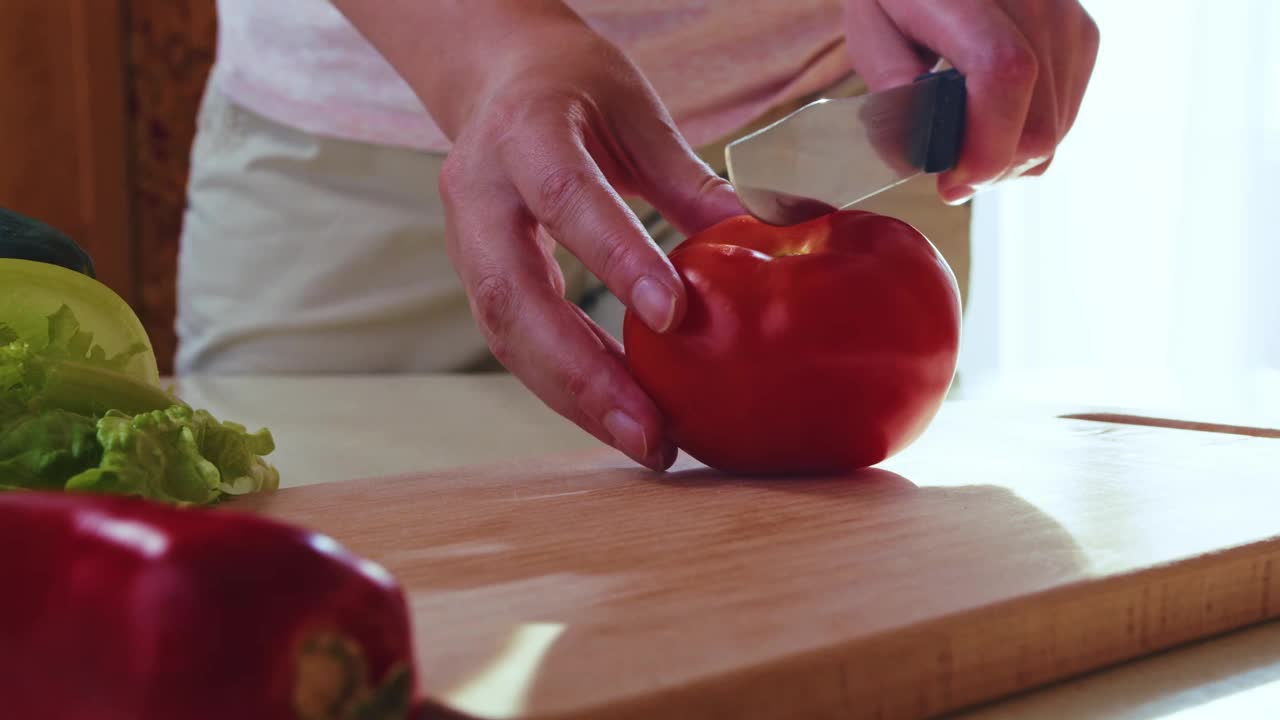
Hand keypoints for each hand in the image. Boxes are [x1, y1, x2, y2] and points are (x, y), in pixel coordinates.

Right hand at [334, 1, 742, 469]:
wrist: (496, 77)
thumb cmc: (574, 88)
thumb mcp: (638, 114)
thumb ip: (690, 183)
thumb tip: (766, 241)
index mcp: (524, 132)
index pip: (565, 198)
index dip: (613, 259)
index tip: (672, 317)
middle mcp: (478, 190)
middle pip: (515, 296)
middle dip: (582, 374)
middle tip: (650, 431)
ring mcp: (466, 237)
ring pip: (505, 332)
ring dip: (572, 396)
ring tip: (644, 440)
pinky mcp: (475, 274)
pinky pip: (512, 340)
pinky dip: (563, 383)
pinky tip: (616, 412)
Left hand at [843, 0, 1100, 203]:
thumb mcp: (871, 28)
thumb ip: (888, 83)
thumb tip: (917, 151)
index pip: (1004, 74)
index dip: (984, 145)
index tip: (951, 181)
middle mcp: (1036, 1)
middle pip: (1037, 123)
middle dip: (989, 168)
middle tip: (948, 174)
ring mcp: (1067, 19)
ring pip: (1054, 131)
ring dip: (1006, 157)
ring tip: (965, 142)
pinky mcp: (1082, 36)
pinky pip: (1063, 118)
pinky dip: (1025, 137)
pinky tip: (991, 121)